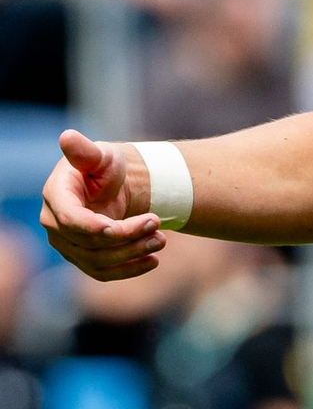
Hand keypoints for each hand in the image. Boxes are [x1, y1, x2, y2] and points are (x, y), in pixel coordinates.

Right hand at [40, 130, 163, 280]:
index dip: (91, 226)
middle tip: (158, 223)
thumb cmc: (105, 166)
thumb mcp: (100, 155)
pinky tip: (153, 261)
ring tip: (162, 239)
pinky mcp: (84, 257)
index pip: (70, 219)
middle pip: (88, 242)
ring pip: (98, 260)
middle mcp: (55, 224)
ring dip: (132, 253)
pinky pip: (103, 272)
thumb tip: (67, 136)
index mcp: (56, 195)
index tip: (117, 227)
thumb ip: (84, 151)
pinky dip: (129, 270)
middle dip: (125, 236)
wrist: (114, 185)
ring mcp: (67, 244)